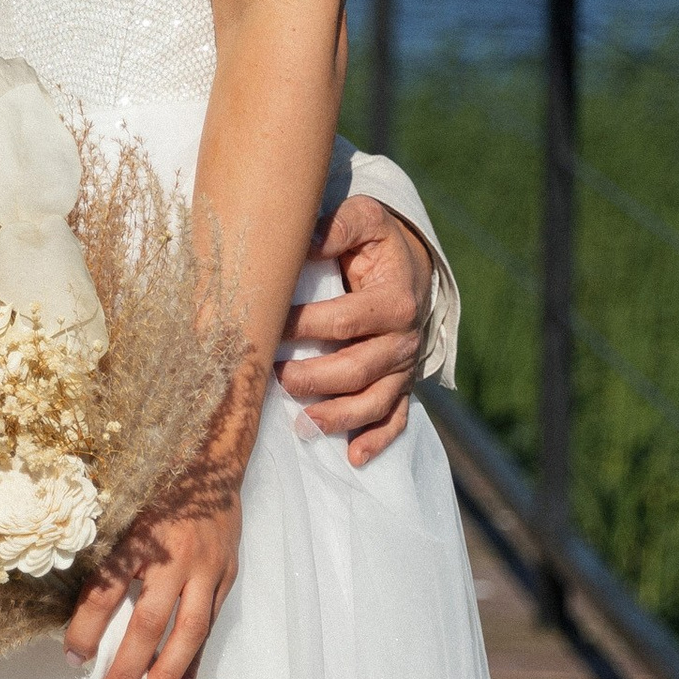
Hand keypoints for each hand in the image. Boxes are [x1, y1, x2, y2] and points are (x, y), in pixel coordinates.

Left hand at [64, 496, 244, 678]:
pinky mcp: (227, 576)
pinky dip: (196, 660)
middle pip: (148, 621)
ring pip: (188, 630)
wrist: (212, 467)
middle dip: (128, 668)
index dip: (86, 628)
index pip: (106, 590)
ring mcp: (206, 568)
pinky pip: (211, 626)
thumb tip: (85, 615)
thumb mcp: (123, 516)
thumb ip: (108, 560)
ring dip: (167, 672)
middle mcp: (174, 556)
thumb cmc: (156, 492)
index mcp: (139, 538)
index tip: (72, 660)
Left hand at [284, 194, 431, 466]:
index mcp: (395, 301)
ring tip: (302, 424)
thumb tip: (305, 238)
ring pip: (375, 402)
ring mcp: (404, 368)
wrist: (412, 266)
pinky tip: (353, 458)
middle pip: (358, 370)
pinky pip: (395, 419)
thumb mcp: (365, 220)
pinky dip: (377, 440)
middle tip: (272, 379)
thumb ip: (338, 226)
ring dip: (338, 417)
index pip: (345, 321)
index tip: (267, 326)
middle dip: (313, 378)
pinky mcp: (402, 385)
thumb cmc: (377, 242)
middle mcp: (404, 340)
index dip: (305, 326)